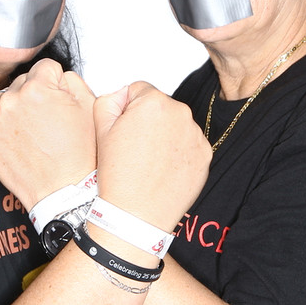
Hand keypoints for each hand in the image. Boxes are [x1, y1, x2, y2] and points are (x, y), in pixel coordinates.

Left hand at [0, 59, 95, 209]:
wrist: (63, 191)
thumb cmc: (78, 154)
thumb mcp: (90, 107)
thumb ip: (72, 80)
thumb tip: (59, 76)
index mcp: (37, 89)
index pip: (45, 66)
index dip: (56, 81)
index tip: (59, 97)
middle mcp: (12, 100)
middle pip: (24, 81)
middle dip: (36, 94)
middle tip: (49, 118)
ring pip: (6, 98)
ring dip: (18, 107)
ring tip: (35, 129)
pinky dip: (6, 126)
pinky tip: (23, 139)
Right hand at [93, 82, 211, 231]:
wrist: (137, 214)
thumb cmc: (118, 175)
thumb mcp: (100, 128)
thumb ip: (110, 99)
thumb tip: (123, 94)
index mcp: (154, 102)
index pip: (139, 90)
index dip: (126, 110)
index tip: (124, 131)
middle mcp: (180, 113)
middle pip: (159, 106)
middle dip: (147, 121)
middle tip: (134, 148)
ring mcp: (196, 134)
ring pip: (175, 124)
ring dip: (164, 135)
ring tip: (149, 160)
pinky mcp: (205, 154)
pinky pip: (188, 143)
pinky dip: (177, 152)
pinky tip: (163, 168)